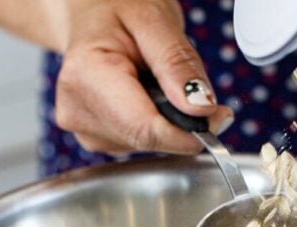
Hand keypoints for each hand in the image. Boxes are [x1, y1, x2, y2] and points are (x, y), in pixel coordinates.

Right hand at [0, 0, 233, 154]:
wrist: (89, 11)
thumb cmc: (116, 8)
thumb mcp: (153, 20)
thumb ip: (177, 64)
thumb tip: (200, 108)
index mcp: (86, 76)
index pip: (144, 128)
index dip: (188, 132)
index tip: (220, 117)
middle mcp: (76, 110)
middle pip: (146, 138)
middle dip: (180, 123)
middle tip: (195, 90)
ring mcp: (82, 128)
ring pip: (146, 144)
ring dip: (166, 121)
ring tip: (158, 82)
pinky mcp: (93, 137)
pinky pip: (138, 142)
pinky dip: (154, 124)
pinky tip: (146, 96)